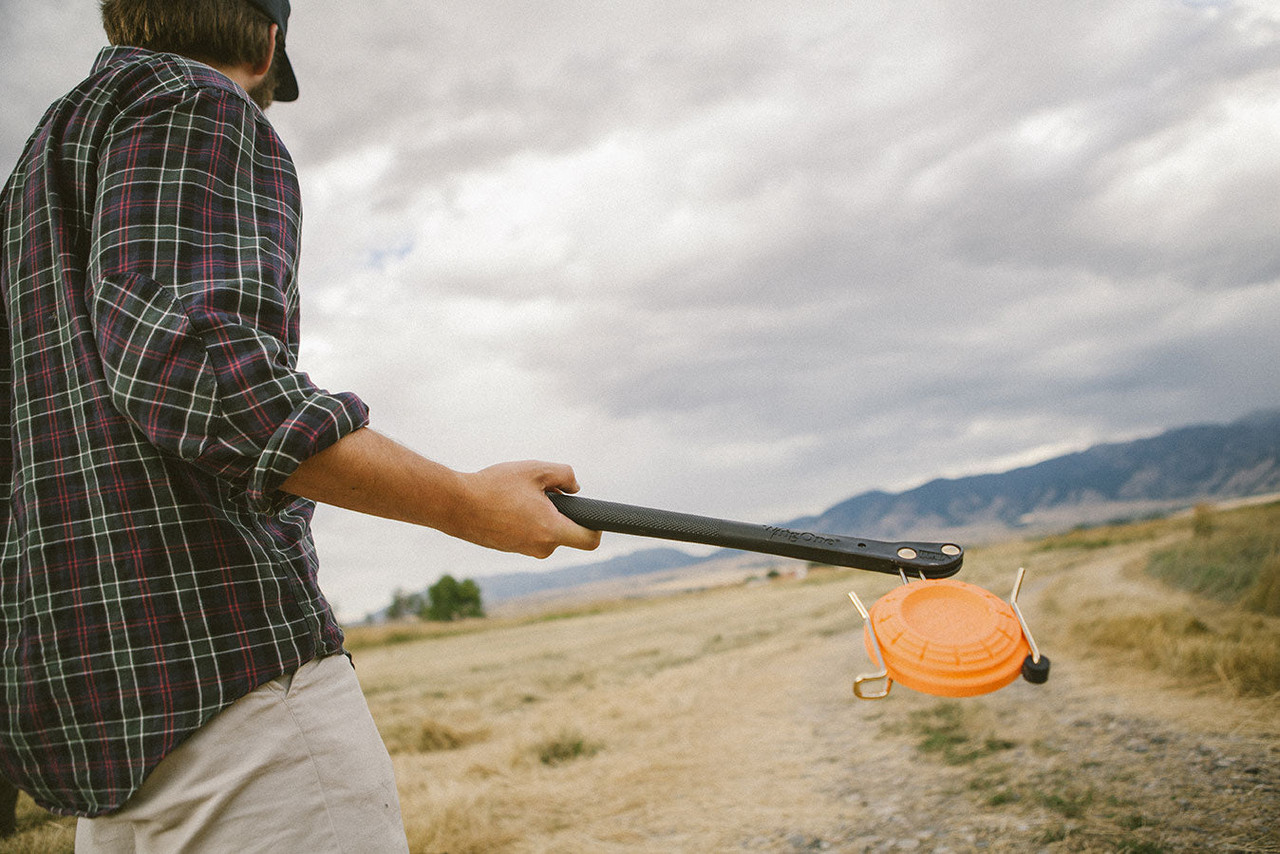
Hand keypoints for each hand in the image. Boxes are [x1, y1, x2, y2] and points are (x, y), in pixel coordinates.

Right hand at [281, 429, 600, 558]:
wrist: (453, 504)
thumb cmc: (494, 485)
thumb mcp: (535, 469)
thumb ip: (564, 475)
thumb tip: (574, 487)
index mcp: (552, 531)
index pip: (590, 541)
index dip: (597, 529)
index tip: (593, 517)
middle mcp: (540, 547)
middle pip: (566, 535)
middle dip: (561, 515)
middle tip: (542, 492)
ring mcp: (522, 551)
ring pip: (544, 533)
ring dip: (540, 516)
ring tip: (518, 496)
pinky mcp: (506, 548)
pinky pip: (525, 534)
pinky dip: (523, 521)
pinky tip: (506, 504)